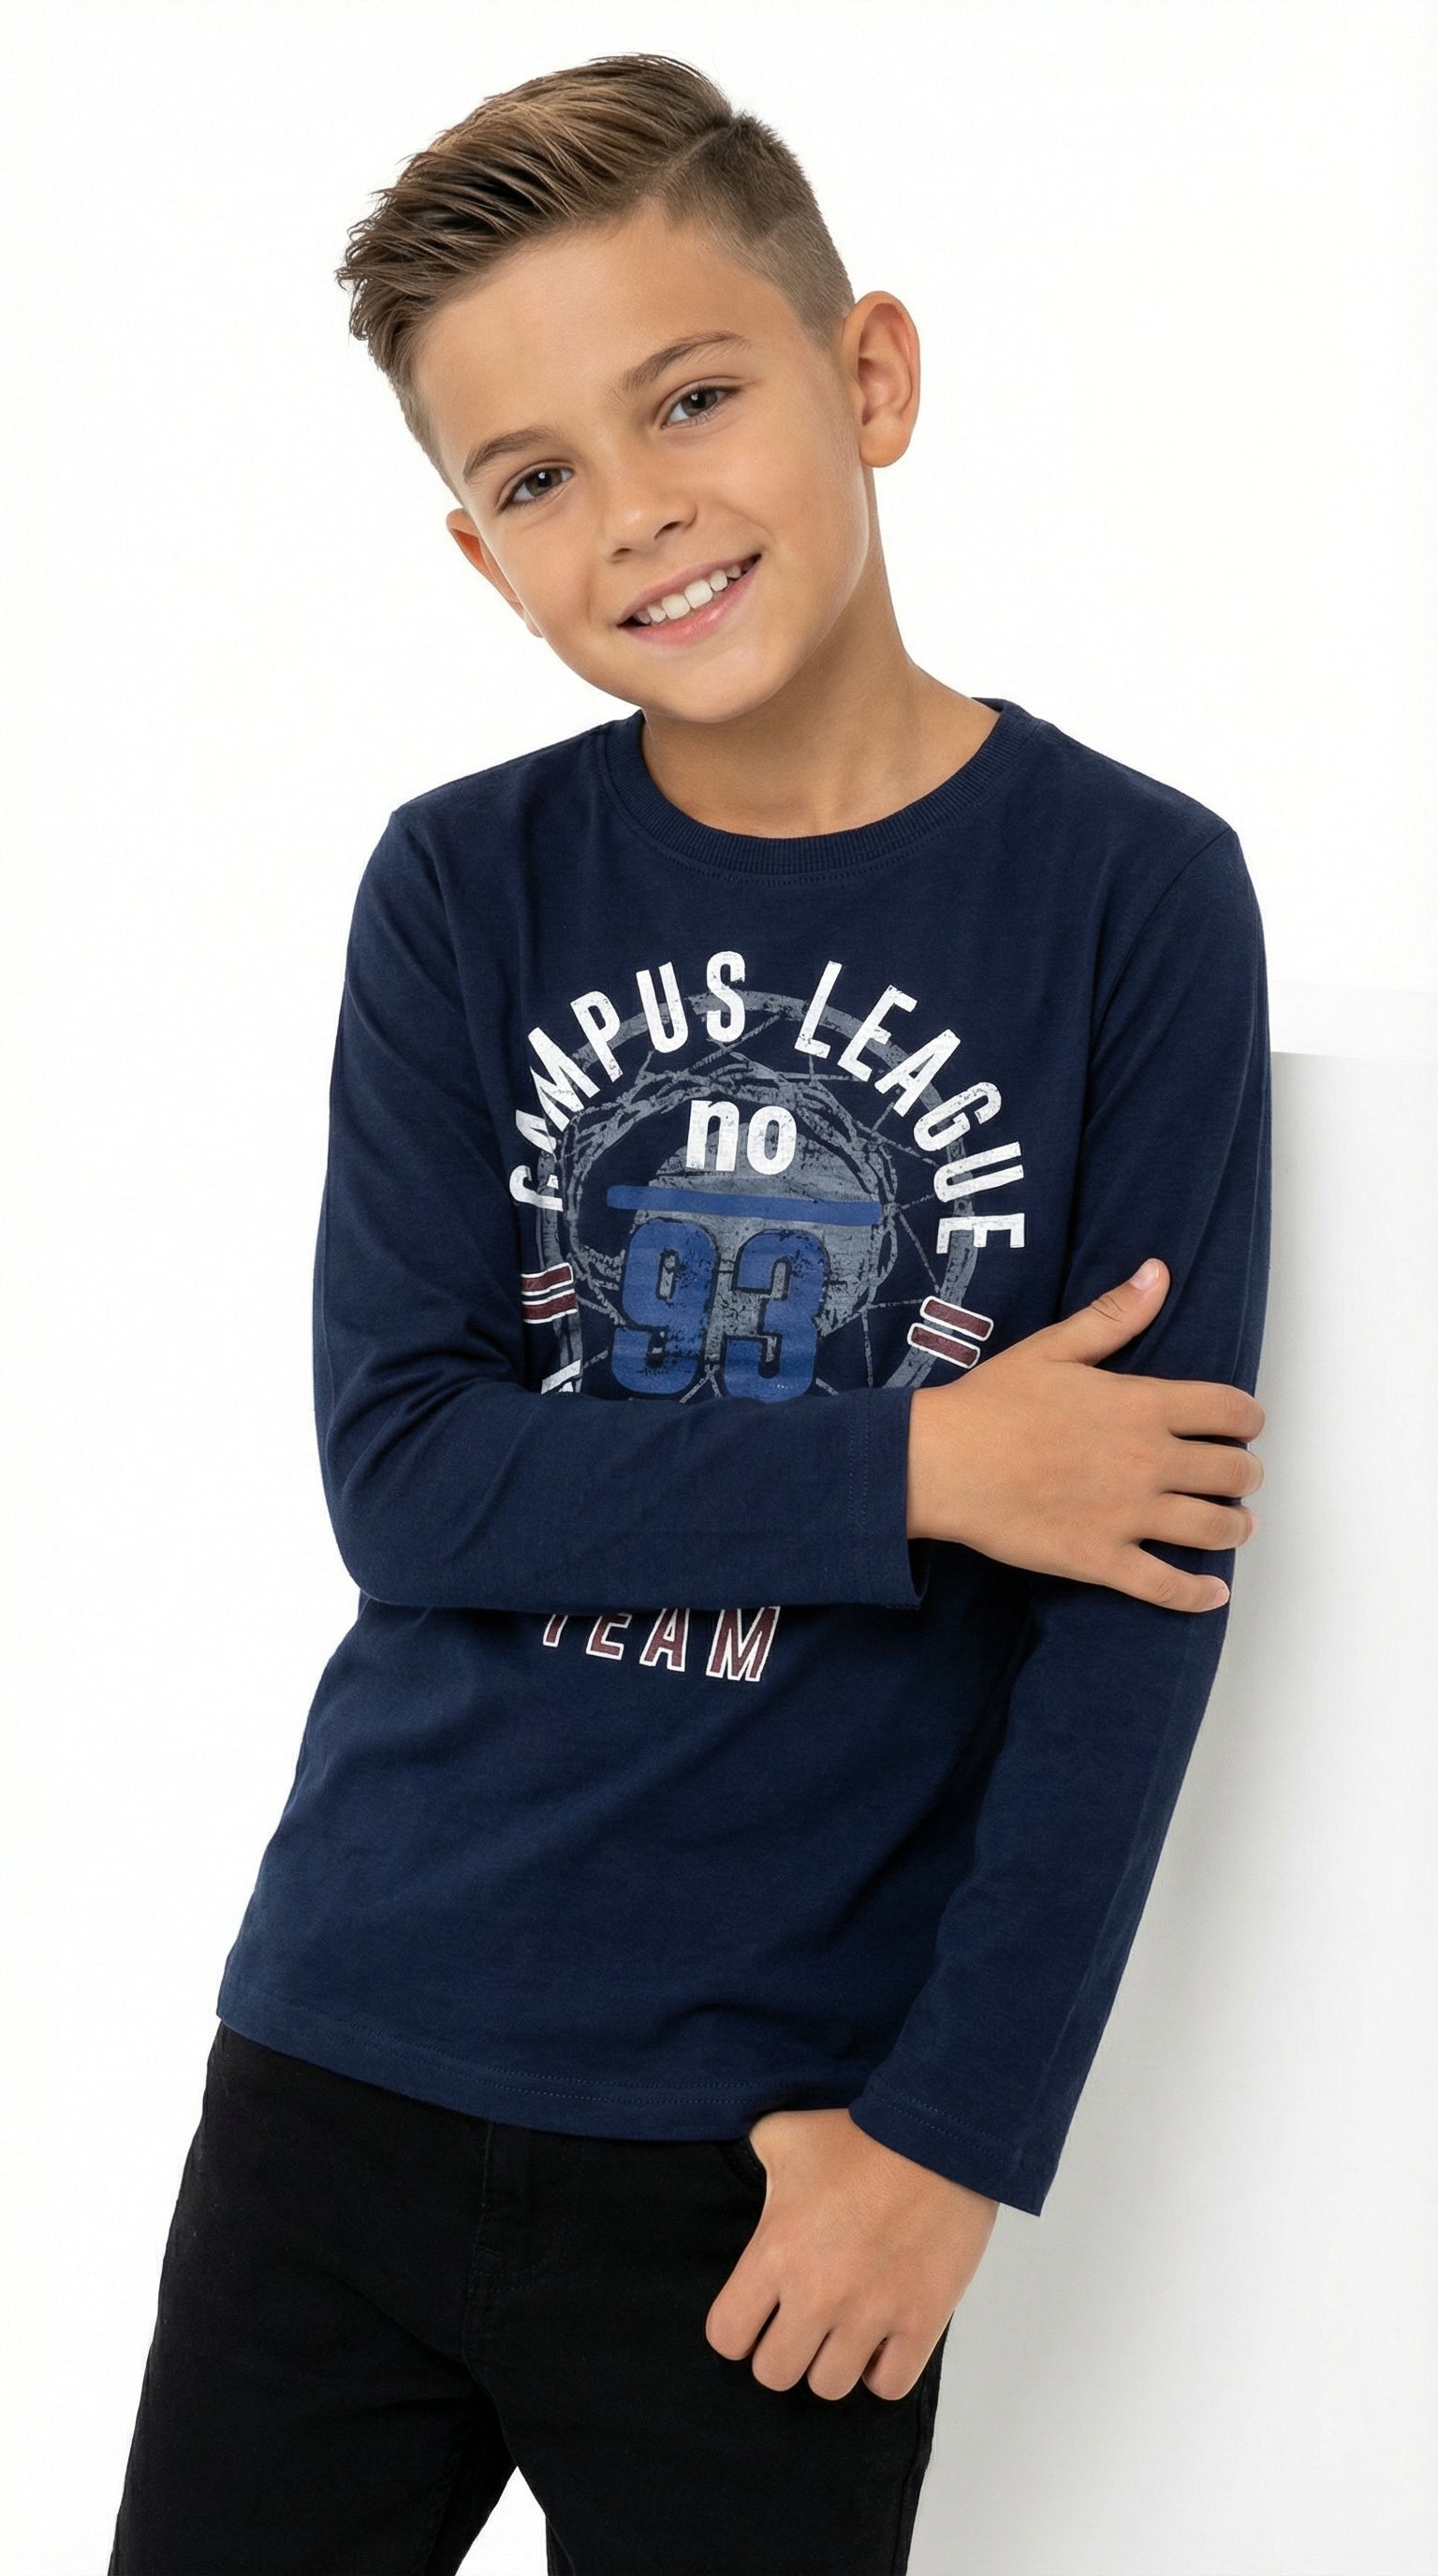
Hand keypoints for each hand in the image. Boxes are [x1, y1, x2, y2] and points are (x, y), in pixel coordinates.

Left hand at [704, 2107, 996, 2401]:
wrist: (937, 2134)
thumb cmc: (858, 2134)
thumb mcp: (783, 2135)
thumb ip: (753, 2162)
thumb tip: (745, 2174)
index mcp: (775, 2252)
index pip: (727, 2336)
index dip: (738, 2329)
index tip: (757, 2312)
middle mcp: (817, 2294)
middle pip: (774, 2374)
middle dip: (784, 2350)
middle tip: (802, 2322)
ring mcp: (870, 2314)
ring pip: (829, 2386)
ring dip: (832, 2362)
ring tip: (843, 2329)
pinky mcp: (920, 2323)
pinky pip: (888, 2386)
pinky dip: (881, 2370)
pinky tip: (880, 2339)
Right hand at [906, 1256, 1264, 1612]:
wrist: (941, 1463)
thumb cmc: (991, 1404)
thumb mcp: (1053, 1347)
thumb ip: (1114, 1315)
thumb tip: (1158, 1273)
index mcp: (1141, 1405)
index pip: (1229, 1410)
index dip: (1249, 1418)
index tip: (1245, 1425)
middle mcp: (1147, 1460)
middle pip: (1233, 1472)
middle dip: (1246, 1474)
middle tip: (1240, 1476)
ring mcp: (1127, 1514)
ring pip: (1214, 1529)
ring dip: (1236, 1528)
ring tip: (1237, 1525)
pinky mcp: (1101, 1558)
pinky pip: (1167, 1587)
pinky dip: (1198, 1594)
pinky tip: (1213, 1594)